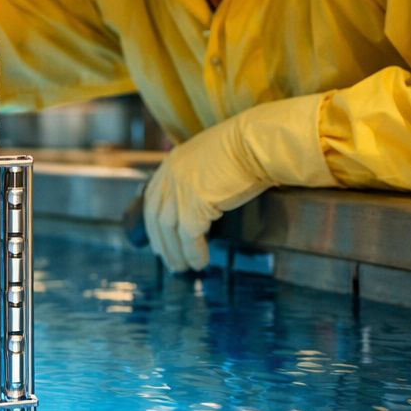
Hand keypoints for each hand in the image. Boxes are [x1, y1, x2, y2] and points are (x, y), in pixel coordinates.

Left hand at [143, 95, 335, 272]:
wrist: (257, 142)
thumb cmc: (247, 148)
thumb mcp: (212, 158)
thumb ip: (199, 176)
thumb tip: (202, 201)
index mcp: (173, 162)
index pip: (152, 197)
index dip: (153, 222)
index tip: (157, 239)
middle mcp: (171, 175)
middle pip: (155, 217)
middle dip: (161, 242)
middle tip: (169, 261)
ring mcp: (180, 189)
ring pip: (169, 230)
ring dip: (175, 252)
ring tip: (183, 268)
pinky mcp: (195, 203)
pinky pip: (189, 236)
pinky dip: (193, 252)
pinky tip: (200, 263)